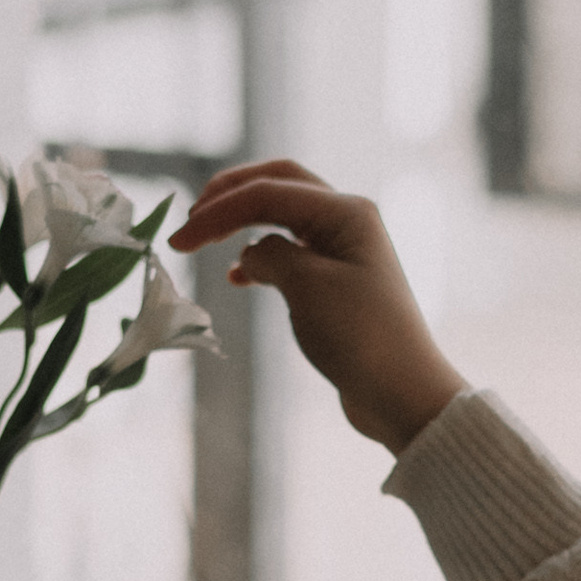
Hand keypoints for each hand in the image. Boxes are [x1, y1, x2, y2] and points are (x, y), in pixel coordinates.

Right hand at [171, 161, 465, 455]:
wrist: (403, 394)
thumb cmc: (360, 336)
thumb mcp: (307, 286)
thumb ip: (270, 254)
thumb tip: (249, 254)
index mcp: (346, 212)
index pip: (267, 193)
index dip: (217, 212)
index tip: (177, 241)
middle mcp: (348, 221)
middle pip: (278, 186)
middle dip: (231, 196)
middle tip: (191, 218)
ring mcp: (344, 250)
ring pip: (282, 217)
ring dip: (242, 222)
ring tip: (204, 240)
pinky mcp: (337, 282)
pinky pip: (289, 252)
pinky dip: (258, 257)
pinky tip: (237, 276)